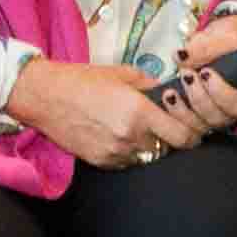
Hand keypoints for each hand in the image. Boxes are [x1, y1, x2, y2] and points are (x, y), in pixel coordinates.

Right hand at [7, 59, 199, 167]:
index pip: (183, 136)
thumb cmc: (82, 80)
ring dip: (148, 146)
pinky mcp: (101, 162)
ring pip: (147, 157)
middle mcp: (130, 136)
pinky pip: (127, 162)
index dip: (192, 134)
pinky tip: (118, 136)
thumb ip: (151, 86)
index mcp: (139, 111)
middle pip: (167, 149)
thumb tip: (171, 93)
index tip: (191, 128)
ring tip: (136, 129)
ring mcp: (115, 152)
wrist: (44, 97)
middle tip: (164, 127)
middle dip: (170, 139)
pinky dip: (129, 152)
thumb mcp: (122, 74)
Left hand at [161, 16, 236, 132]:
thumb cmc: (228, 40)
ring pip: (198, 127)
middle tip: (186, 75)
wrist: (217, 41)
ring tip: (170, 91)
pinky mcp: (191, 118)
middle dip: (198, 99)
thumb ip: (208, 46)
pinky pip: (181, 127)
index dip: (221, 94)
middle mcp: (229, 111)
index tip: (205, 72)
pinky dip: (170, 115)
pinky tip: (165, 97)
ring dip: (181, 110)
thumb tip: (182, 56)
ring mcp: (209, 116)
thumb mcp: (225, 35)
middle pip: (217, 119)